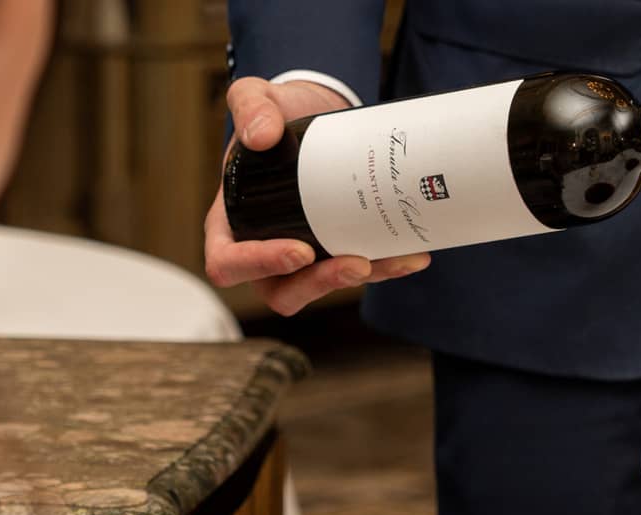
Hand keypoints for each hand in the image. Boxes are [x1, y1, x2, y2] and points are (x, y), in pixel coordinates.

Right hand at [204, 77, 430, 315]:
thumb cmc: (276, 115)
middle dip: (320, 285)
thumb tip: (260, 135)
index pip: (229, 262)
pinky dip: (385, 267)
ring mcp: (299, 257)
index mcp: (230, 223)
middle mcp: (261, 248)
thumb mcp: (257, 97)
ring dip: (359, 280)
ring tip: (393, 259)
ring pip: (322, 288)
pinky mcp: (333, 253)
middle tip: (357, 263)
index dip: (259, 266)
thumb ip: (250, 106)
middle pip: (280, 291)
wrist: (316, 113)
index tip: (300, 251)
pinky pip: (355, 272)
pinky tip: (411, 254)